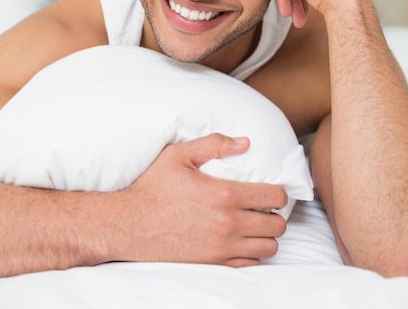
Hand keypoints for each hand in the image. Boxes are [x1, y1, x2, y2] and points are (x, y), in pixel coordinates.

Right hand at [112, 133, 287, 266]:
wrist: (129, 224)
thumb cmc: (153, 187)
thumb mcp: (179, 155)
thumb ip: (214, 144)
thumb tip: (245, 142)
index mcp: (223, 194)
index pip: (274, 197)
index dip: (278, 192)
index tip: (270, 190)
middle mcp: (227, 223)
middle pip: (277, 225)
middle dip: (274, 214)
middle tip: (262, 207)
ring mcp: (221, 247)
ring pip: (268, 248)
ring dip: (266, 235)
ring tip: (254, 224)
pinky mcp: (213, 263)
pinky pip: (250, 264)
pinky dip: (252, 253)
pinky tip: (240, 241)